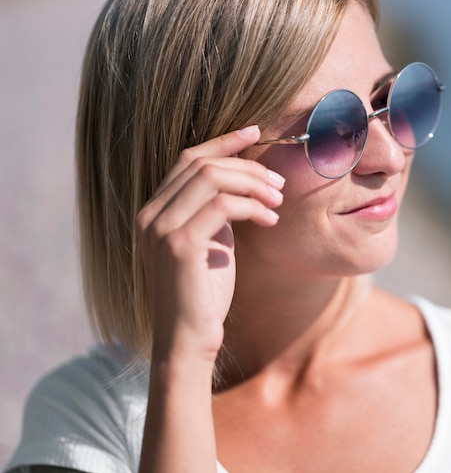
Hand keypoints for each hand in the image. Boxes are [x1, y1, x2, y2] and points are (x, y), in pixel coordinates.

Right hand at [135, 126, 283, 362]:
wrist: (188, 340)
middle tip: (279, 185)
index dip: (222, 142)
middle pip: (202, 164)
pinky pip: (222, 206)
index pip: (187, 159)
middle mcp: (150, 215)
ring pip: (212, 179)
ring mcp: (160, 229)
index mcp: (155, 211)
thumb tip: (246, 183)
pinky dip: (252, 207)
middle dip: (247, 167)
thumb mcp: (211, 243)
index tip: (255, 132)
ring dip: (253, 184)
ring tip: (278, 202)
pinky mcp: (178, 246)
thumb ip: (216, 212)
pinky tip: (270, 220)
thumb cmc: (204, 294)